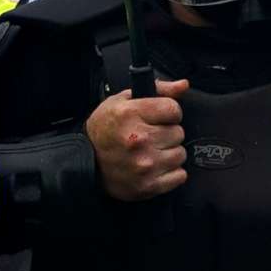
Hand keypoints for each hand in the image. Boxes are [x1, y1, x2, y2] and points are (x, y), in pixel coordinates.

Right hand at [86, 78, 191, 201]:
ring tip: (151, 152)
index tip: (159, 118)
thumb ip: (158, 90)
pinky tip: (155, 167)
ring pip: (180, 154)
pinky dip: (170, 172)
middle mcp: (138, 139)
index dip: (168, 113)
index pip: (173, 109)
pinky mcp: (148, 185)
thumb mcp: (122, 101)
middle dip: (167, 133)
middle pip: (178, 132)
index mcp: (130, 114)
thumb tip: (183, 85)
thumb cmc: (104, 131)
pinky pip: (179, 176)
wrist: (87, 163)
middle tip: (150, 136)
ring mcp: (145, 164)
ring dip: (169, 153)